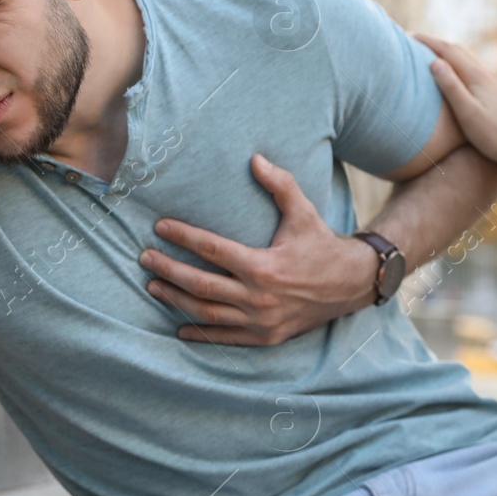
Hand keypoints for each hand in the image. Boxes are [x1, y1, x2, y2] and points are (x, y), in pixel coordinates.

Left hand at [139, 154, 373, 344]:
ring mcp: (261, 321)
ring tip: (153, 287)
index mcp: (264, 265)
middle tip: (144, 258)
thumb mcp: (303, 212)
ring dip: (176, 300)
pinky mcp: (266, 337)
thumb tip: (255, 158)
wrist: (351, 284)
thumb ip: (279, 184)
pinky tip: (179, 327)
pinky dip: (201, 333)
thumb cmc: (322, 245)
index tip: (160, 227)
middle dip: (168, 270)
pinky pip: (226, 337)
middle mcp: (259, 297)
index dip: (182, 237)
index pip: (212, 250)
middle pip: (200, 285)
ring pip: (207, 313)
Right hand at [413, 33, 496, 179]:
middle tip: (412, 42)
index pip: (448, 51)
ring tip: (428, 54)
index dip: (427, 41)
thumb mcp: (467, 112)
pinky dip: (457, 66)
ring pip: (466, 60)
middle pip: (458, 51)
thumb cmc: (493, 136)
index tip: (406, 36)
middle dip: (435, 44)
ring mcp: (494, 83)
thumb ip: (451, 87)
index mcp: (477, 76)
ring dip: (446, 53)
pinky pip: (472, 71)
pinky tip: (454, 75)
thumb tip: (435, 61)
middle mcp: (487, 74)